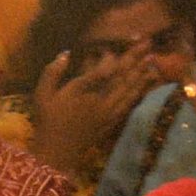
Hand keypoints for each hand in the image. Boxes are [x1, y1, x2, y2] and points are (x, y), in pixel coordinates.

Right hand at [27, 45, 158, 174]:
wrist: (57, 152)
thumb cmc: (47, 121)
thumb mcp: (42, 94)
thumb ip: (53, 72)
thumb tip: (66, 53)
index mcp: (81, 91)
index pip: (102, 70)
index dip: (111, 57)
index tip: (114, 45)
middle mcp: (98, 99)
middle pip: (120, 76)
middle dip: (135, 58)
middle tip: (148, 43)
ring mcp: (107, 111)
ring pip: (128, 89)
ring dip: (141, 73)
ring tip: (153, 59)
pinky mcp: (112, 121)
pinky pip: (128, 103)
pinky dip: (139, 91)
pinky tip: (147, 82)